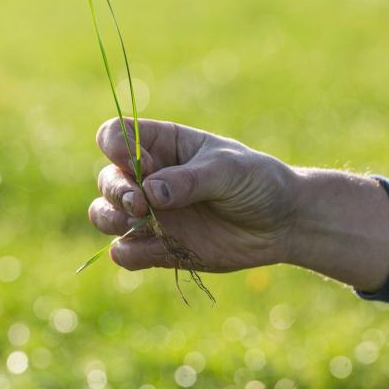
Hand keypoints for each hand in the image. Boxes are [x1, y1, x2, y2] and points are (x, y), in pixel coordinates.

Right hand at [88, 118, 298, 271]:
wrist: (283, 224)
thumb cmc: (258, 182)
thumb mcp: (229, 171)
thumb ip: (189, 180)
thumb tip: (150, 192)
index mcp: (163, 144)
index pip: (116, 135)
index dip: (116, 147)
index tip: (141, 164)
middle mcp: (148, 178)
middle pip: (107, 178)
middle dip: (117, 190)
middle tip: (142, 204)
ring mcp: (151, 214)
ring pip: (105, 214)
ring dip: (111, 219)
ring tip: (140, 223)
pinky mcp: (158, 248)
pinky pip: (125, 253)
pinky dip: (127, 253)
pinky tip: (152, 249)